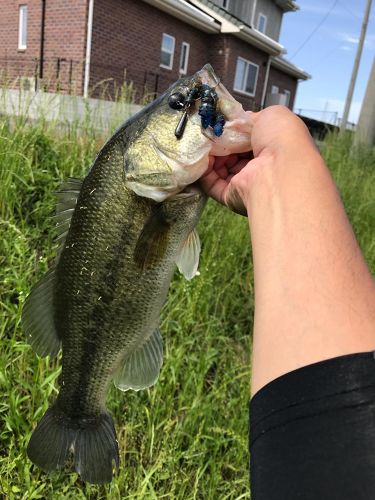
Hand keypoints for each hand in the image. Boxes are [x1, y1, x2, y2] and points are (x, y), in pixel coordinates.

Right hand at [200, 106, 317, 215]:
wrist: (279, 167)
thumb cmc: (281, 139)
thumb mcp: (270, 116)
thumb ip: (251, 119)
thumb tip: (235, 122)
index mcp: (273, 149)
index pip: (248, 140)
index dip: (234, 131)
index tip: (221, 123)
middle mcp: (260, 168)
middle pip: (232, 154)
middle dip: (219, 143)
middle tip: (208, 132)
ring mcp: (246, 184)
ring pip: (220, 168)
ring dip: (210, 156)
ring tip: (202, 143)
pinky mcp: (231, 197)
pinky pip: (212, 184)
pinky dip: (204, 171)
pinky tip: (202, 157)